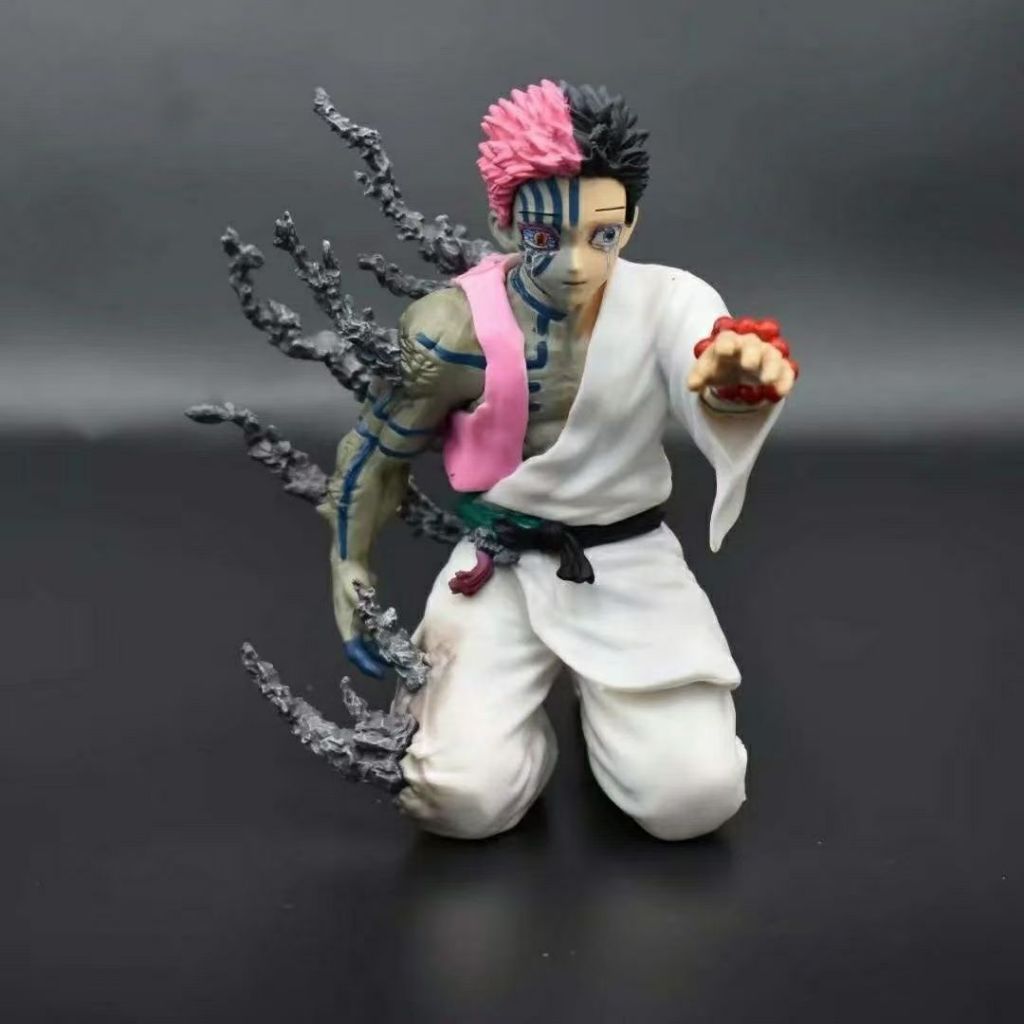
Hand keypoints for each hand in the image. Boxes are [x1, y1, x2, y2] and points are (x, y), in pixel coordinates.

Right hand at [331, 557, 386, 677]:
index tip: (381, 672)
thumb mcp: (359, 598)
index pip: (354, 652)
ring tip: (394, 657)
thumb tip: (379, 636)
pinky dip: (381, 637)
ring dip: (379, 650)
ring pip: (367, 641)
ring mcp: (356, 619)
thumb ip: (368, 617)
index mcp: (345, 626)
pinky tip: (393, 639)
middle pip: (361, 650)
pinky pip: (372, 630)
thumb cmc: (351, 579)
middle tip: (393, 666)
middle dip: (375, 660)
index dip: (367, 664)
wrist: (349, 561)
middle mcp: (349, 626)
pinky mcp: (364, 612)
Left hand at [686, 322, 796, 400]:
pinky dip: (785, 380)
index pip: (727, 339)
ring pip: (772, 356)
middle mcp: (749, 345)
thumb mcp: (705, 370)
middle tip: (749, 365)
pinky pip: (786, 371)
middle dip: (751, 354)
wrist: (734, 366)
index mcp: (728, 342)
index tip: (724, 352)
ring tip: (766, 381)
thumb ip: (699, 376)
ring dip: (771, 367)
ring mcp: (765, 355)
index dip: (726, 344)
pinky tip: (781, 392)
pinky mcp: (778, 368)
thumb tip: (692, 386)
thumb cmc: (719, 364)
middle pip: (752, 344)